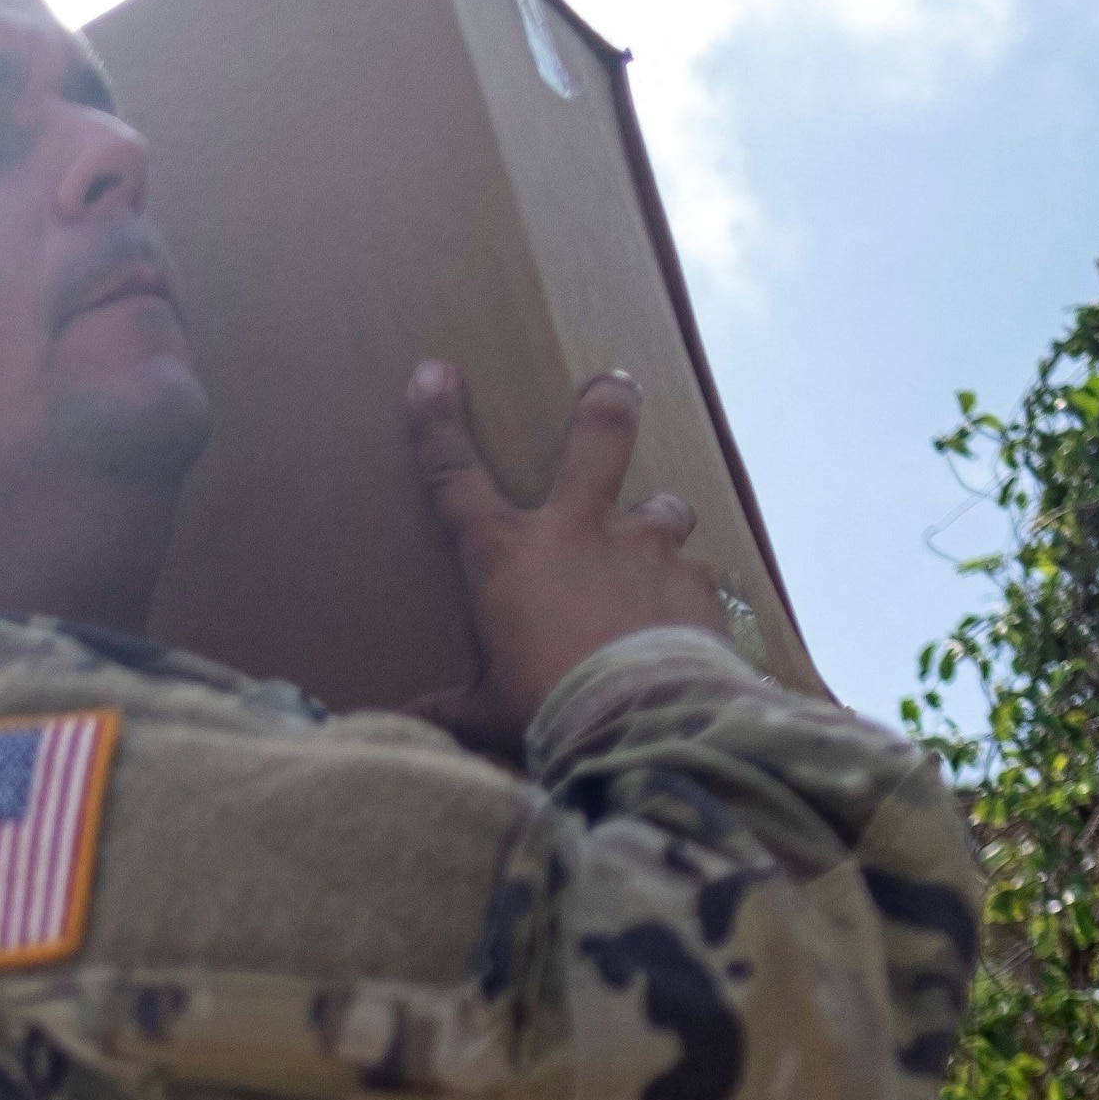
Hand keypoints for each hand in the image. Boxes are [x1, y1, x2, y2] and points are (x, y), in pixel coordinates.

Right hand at [406, 361, 728, 750]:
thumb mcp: (489, 713)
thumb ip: (449, 710)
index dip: (438, 423)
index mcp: (509, 556)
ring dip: (659, 517)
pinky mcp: (696, 583)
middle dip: (605, 404)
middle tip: (614, 385)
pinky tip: (684, 622)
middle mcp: (581, 532)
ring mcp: (646, 549)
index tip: (433, 374)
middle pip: (597, 438)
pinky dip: (686, 594)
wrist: (641, 725)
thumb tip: (401, 726)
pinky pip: (694, 577)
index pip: (457, 477)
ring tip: (658, 540)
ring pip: (663, 506)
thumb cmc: (549, 712)